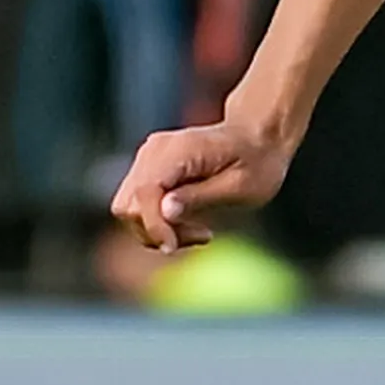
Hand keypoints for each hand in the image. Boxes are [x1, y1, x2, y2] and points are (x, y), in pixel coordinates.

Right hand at [109, 113, 293, 251]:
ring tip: (198, 231)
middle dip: (155, 231)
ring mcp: (148, 158)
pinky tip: (190, 222)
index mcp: (180, 149)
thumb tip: (165, 212)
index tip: (173, 247)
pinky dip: (158, 222)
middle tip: (199, 235)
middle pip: (129, 205)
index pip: (145, 192)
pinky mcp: (149, 169)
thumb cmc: (256, 162)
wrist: (256, 138)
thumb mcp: (241, 186)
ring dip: (157, 230)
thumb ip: (201, 197)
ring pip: (128, 209)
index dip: (153, 225)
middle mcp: (155, 150)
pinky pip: (138, 205)